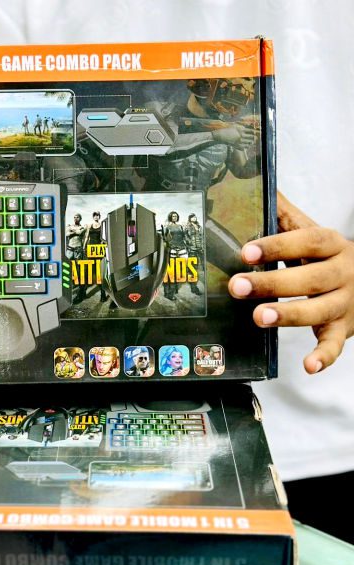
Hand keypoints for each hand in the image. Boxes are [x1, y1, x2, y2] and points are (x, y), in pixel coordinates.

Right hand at [212, 124, 255, 148]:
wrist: (220, 136)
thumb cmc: (227, 130)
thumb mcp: (235, 126)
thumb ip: (241, 127)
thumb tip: (247, 128)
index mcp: (241, 130)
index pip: (251, 131)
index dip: (254, 132)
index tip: (256, 133)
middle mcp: (241, 136)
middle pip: (250, 137)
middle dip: (254, 138)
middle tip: (256, 138)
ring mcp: (238, 142)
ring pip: (248, 143)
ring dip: (251, 142)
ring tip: (252, 142)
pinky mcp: (236, 146)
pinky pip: (244, 147)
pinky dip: (246, 147)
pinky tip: (247, 146)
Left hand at [228, 191, 353, 372]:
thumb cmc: (330, 258)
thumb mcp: (312, 234)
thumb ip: (286, 215)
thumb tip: (259, 183)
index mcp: (332, 246)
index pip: (307, 241)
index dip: (277, 245)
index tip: (247, 250)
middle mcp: (341, 274)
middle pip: (309, 278)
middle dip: (273, 283)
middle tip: (238, 286)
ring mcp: (343, 304)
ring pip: (319, 311)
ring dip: (289, 315)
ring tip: (260, 317)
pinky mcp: (343, 329)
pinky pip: (335, 344)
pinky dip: (324, 356)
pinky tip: (308, 365)